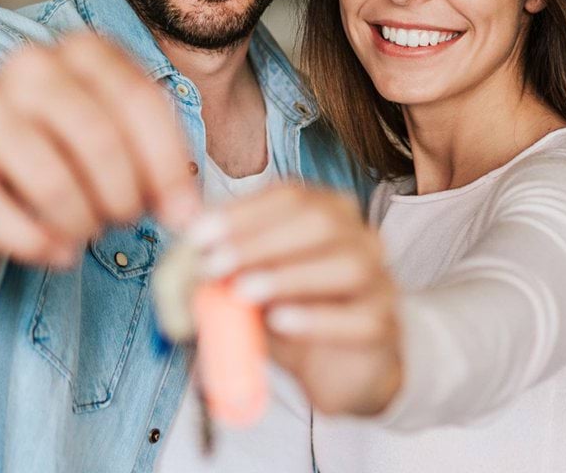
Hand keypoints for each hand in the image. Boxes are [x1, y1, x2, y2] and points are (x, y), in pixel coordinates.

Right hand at [0, 32, 199, 267]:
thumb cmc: (50, 160)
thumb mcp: (108, 145)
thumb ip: (154, 164)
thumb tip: (189, 214)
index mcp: (81, 50)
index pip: (141, 101)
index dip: (169, 166)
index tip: (183, 215)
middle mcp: (28, 65)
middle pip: (101, 140)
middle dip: (125, 199)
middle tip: (125, 224)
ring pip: (55, 182)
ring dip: (83, 226)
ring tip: (85, 234)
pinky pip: (6, 216)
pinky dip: (39, 246)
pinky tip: (53, 252)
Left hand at [190, 184, 402, 415]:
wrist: (341, 369)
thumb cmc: (294, 315)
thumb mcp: (253, 286)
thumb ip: (227, 268)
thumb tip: (181, 251)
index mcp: (329, 213)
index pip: (291, 195)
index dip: (243, 211)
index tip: (198, 233)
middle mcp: (361, 238)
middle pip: (321, 222)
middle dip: (261, 241)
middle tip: (215, 264)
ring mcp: (380, 281)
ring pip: (346, 265)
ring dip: (288, 275)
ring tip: (243, 291)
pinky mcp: (384, 326)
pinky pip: (357, 318)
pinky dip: (315, 318)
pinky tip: (279, 321)